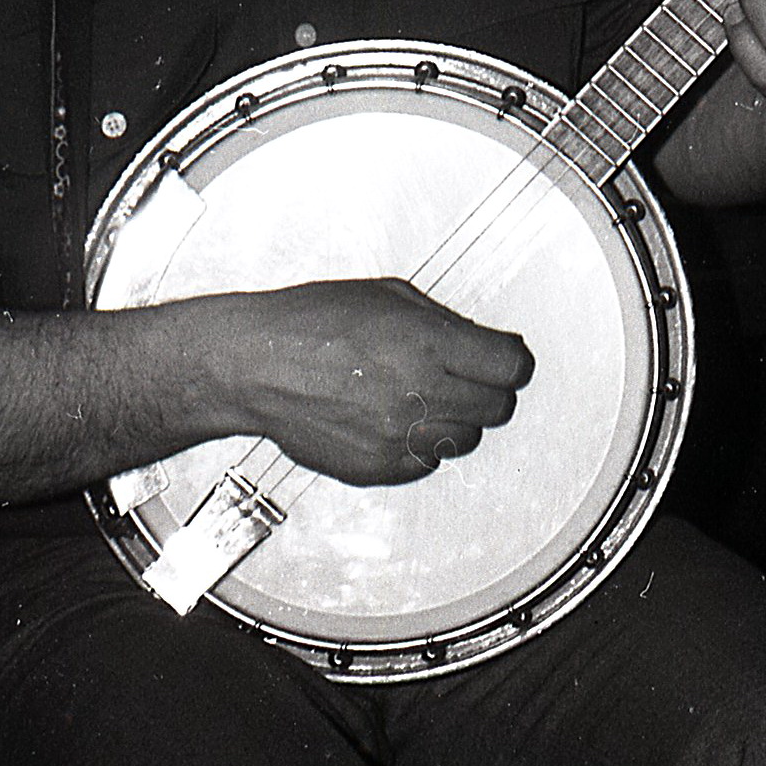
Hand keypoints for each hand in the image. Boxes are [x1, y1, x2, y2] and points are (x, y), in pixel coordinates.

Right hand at [192, 279, 531, 487]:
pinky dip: (421, 446)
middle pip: (496, 409)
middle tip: (468, 379)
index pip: (510, 368)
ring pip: (465, 441)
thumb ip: (445, 324)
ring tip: (427, 398)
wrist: (255, 365)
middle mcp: (417, 394)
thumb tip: (481, 344)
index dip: (510, 362)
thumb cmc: (314, 322)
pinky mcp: (372, 468)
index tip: (504, 360)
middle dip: (489, 391)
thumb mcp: (392, 297)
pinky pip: (425, 465)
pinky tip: (398, 420)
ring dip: (457, 421)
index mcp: (428, 344)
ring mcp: (395, 437)